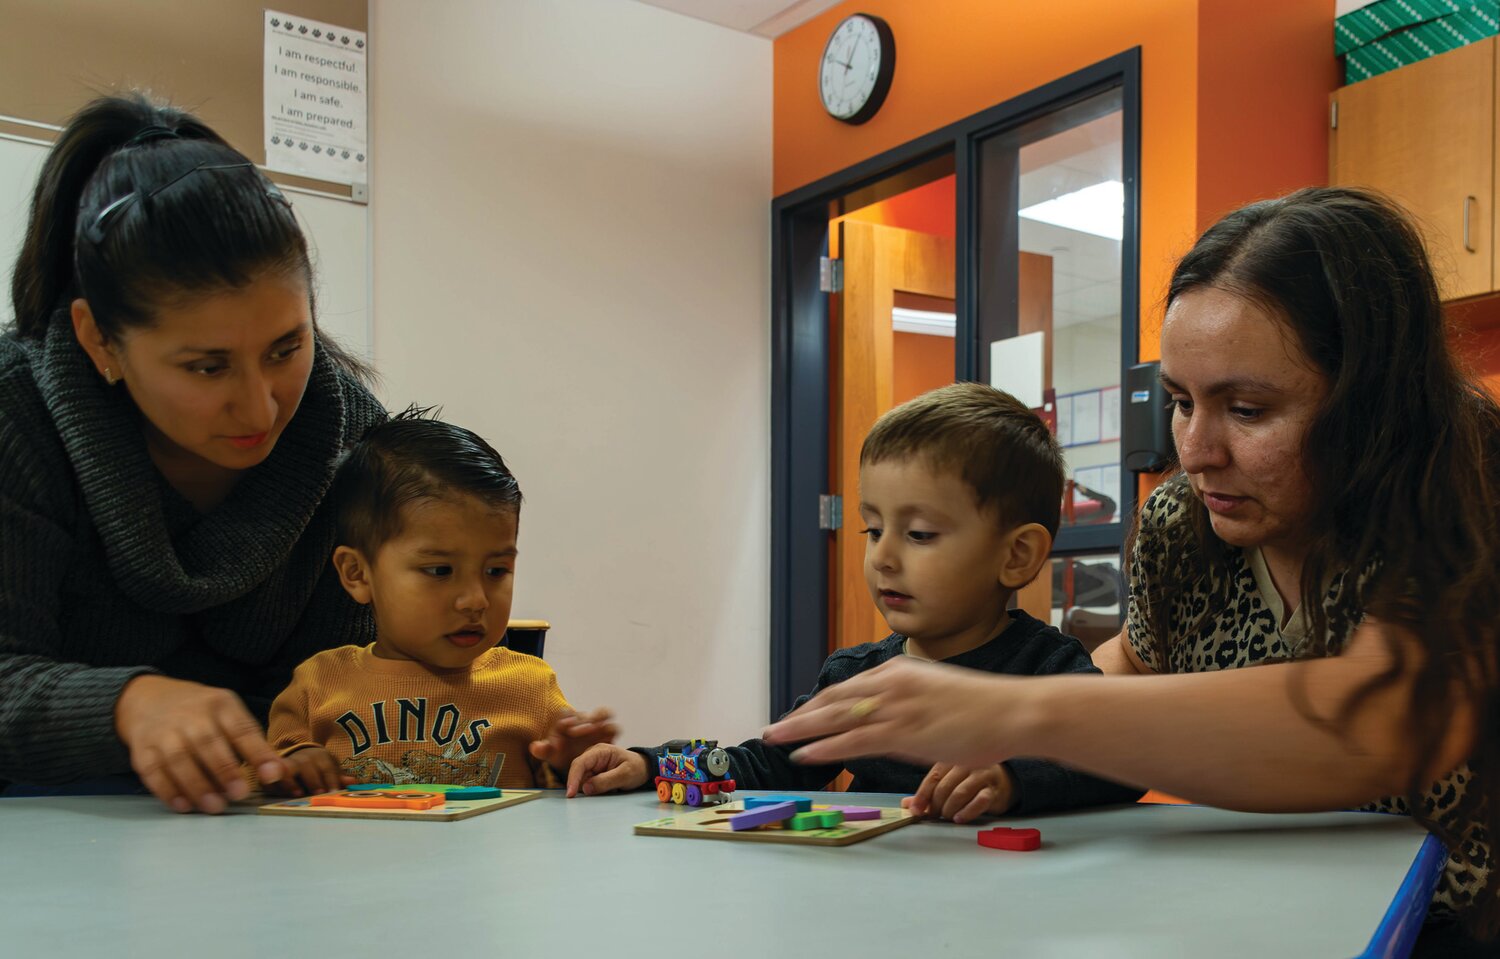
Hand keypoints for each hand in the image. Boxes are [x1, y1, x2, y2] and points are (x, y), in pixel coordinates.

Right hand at [114, 674, 291, 813]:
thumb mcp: (230, 716)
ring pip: (178, 758)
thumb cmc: (202, 714)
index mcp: (220, 704)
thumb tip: (278, 774)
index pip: (241, 728)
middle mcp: (190, 714)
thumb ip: (252, 744)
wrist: (150, 698)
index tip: (272, 775)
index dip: (258, 753)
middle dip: (224, 771)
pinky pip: (153, 771)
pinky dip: (167, 790)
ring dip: (197, 785)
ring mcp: (163, 731)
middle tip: (239, 795)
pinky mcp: (142, 749)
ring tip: (214, 806)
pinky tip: (183, 805)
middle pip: (207, 742)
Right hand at [264, 747, 352, 797]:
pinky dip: (273, 785)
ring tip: (297, 793)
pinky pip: (269, 778)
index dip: (331, 778)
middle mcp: (302, 758)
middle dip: (313, 779)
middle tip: (318, 793)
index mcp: (319, 757)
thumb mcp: (330, 771)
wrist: (295, 760)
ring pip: (286, 768)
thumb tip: (352, 782)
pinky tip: (277, 793)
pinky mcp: (269, 774)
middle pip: (307, 764)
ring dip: (291, 780)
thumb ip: (339, 778)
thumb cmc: (317, 770)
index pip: (327, 766)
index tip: (333, 791)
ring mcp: (284, 764)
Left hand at [530, 707, 617, 773]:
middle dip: (584, 721)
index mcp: (566, 722)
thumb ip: (543, 750)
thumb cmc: (562, 755)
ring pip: (603, 713)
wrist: (578, 765)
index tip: (568, 728)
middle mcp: (582, 720)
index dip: (567, 718)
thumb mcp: (551, 755)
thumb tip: (534, 747)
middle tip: (582, 731)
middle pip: (586, 713)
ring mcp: (597, 725)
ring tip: (596, 729)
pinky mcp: (608, 733)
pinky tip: (607, 740)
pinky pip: (614, 727)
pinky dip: (612, 731)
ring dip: (600, 719)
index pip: (566, 714)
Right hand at [565, 743, 648, 797]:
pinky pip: (587, 785)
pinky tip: (608, 789)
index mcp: (599, 751)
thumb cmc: (636, 768)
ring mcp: (591, 766)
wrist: (643, 769)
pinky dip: (594, 790)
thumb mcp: (625, 775)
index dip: (573, 778)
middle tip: (602, 792)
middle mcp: (592, 757)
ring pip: (582, 781)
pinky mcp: (592, 775)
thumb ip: (605, 781)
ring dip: (591, 789)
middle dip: (582, 786)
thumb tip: (585, 788)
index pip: (580, 763)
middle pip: (578, 773)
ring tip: (612, 788)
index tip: (570, 793)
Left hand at [762, 657, 1025, 767]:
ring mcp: (896, 707)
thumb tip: (892, 718)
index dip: (817, 705)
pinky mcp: (904, 731)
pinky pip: (853, 741)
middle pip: (832, 700)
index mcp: (898, 672)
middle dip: (799, 717)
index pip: (846, 689)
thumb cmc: (983, 708)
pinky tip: (804, 754)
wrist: (1013, 711)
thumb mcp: (937, 694)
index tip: (797, 716)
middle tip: (771, 730)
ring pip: (835, 719)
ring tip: (774, 740)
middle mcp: (891, 684)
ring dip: (800, 730)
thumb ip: (909, 702)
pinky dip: (825, 748)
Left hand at [902, 763, 1014, 823]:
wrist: (1004, 781)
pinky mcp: (994, 790)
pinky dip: (967, 812)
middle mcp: (966, 764)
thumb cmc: (971, 781)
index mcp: (952, 759)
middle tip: (935, 816)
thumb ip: (928, 792)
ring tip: (947, 817)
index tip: (915, 810)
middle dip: (936, 805)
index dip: (922, 795)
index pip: (933, 777)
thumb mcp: (949, 782)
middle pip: (945, 787)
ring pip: (960, 793)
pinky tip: (959, 818)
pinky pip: (979, 801)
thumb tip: (907, 805)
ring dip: (949, 809)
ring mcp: (981, 776)